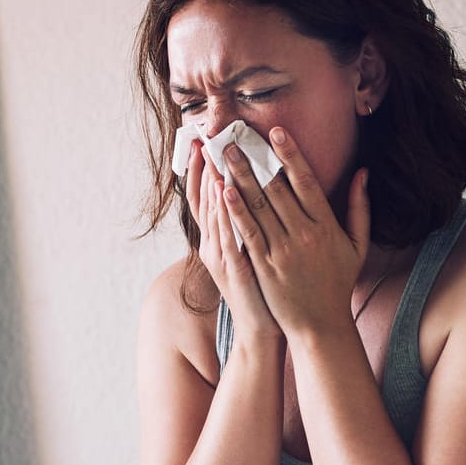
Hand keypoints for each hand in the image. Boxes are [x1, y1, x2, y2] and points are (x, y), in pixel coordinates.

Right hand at [184, 138, 275, 344]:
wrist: (263, 328)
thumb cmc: (265, 289)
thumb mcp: (253, 254)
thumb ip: (251, 224)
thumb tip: (254, 194)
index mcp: (218, 239)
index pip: (205, 197)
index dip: (201, 170)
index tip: (201, 141)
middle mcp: (213, 245)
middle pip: (204, 199)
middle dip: (204, 166)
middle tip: (203, 136)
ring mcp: (221, 257)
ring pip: (212, 212)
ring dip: (211, 181)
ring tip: (212, 152)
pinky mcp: (233, 268)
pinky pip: (226, 234)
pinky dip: (224, 212)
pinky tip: (225, 190)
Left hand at [218, 128, 371, 340]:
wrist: (320, 325)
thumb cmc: (337, 284)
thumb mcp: (357, 245)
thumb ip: (360, 207)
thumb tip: (362, 172)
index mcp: (326, 225)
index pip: (306, 181)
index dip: (290, 154)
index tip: (276, 132)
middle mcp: (304, 234)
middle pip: (276, 188)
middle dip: (254, 160)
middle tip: (235, 136)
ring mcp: (282, 250)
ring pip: (258, 206)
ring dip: (239, 177)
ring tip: (223, 155)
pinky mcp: (264, 266)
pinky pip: (247, 233)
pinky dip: (235, 211)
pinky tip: (223, 191)